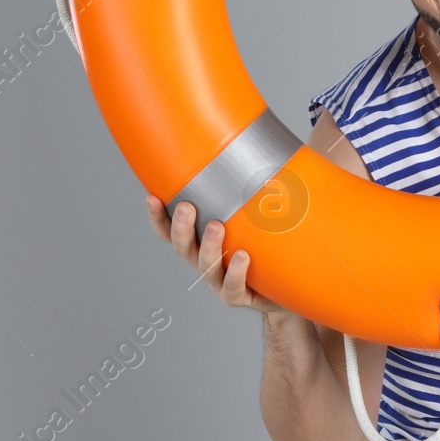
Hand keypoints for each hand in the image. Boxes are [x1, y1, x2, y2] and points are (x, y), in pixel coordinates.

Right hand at [145, 195, 287, 314]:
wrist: (287, 288)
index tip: (152, 196)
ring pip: (206, 266)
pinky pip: (232, 287)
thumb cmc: (265, 245)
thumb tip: (258, 144)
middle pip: (182, 247)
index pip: (170, 229)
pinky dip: (235, 272)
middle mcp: (205, 261)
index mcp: (200, 241)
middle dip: (181, 227)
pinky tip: (242, 256)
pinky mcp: (240, 296)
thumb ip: (249, 188)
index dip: (157, 216)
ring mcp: (220, 280)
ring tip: (217, 226)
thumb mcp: (253, 215)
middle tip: (187, 207)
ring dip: (209, 245)